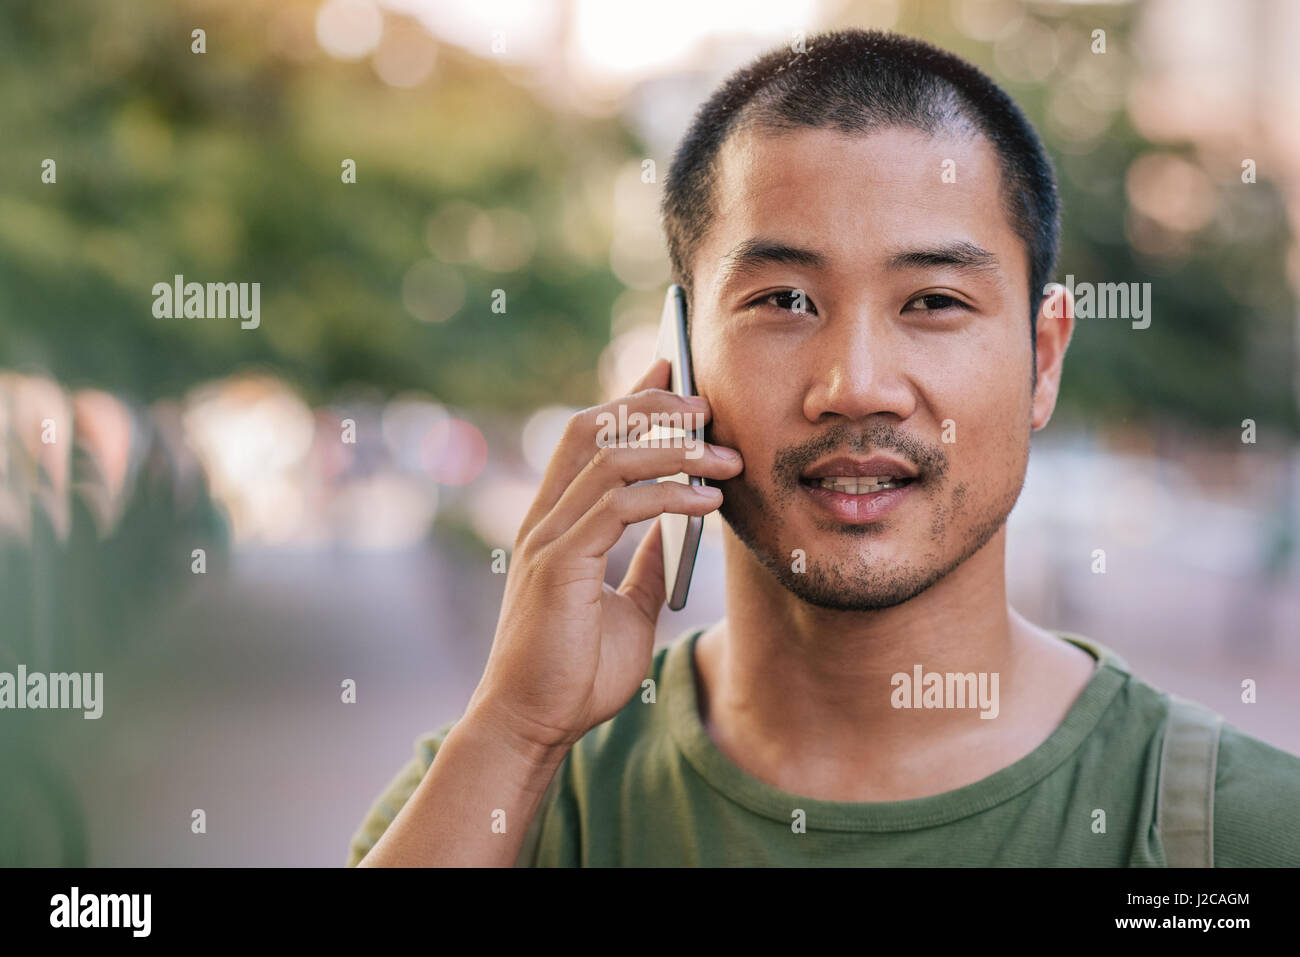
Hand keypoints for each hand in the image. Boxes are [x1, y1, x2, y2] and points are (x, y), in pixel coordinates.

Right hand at [465, 357, 742, 750]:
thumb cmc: (574, 673)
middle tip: (705, 401)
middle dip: (649, 402)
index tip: (675, 373)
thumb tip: (676, 533)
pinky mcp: (559, 564)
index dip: (630, 399)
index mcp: (556, 523)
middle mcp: (546, 518)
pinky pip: (619, 507)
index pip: (589, 438)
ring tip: (726, 455)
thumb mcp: (626, 609)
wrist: (532, 725)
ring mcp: (548, 538)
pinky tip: (709, 501)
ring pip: (609, 459)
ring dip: (674, 449)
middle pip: (591, 428)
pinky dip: (669, 495)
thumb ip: (643, 565)